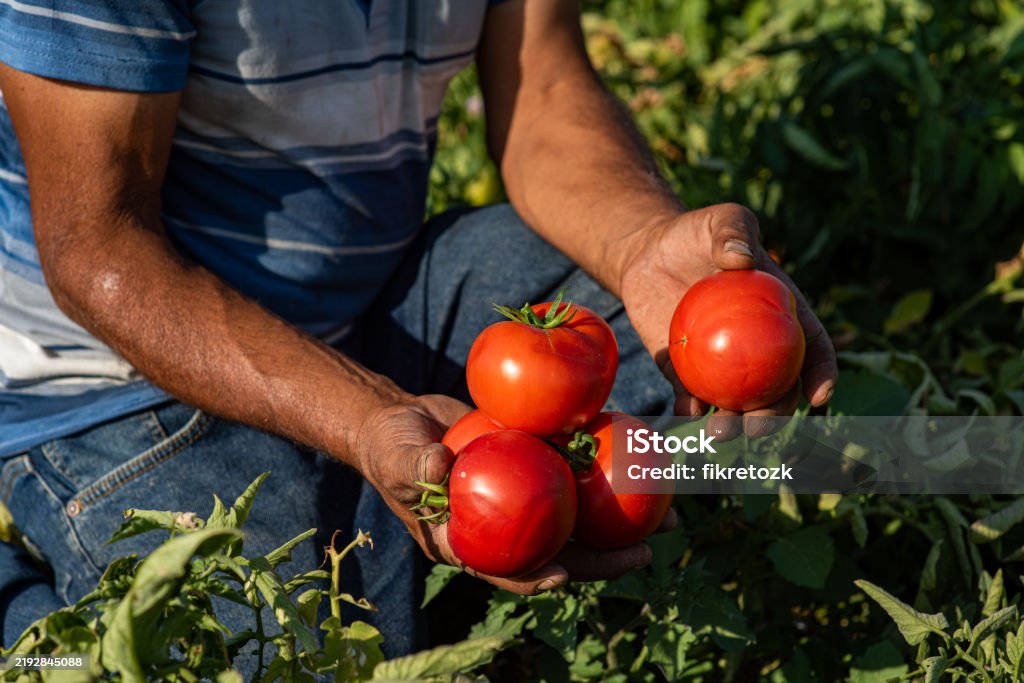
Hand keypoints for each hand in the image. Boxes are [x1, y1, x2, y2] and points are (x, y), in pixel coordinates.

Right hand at [354, 394, 668, 592]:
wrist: (404, 420)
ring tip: (668, 514)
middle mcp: (505, 527)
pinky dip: (603, 468)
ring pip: (576, 517)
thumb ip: (415, 466)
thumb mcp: (396, 457)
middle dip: (603, 558)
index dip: (534, 578)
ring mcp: (524, 499)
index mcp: (471, 542)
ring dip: (620, 520)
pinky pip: (573, 471)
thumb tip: (439, 464)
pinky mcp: (536, 468)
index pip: (506, 570)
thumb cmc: (391, 448)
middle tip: (645, 553)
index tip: (564, 575)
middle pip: (558, 551)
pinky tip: (637, 456)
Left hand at [619, 203, 838, 437]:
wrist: (648, 252)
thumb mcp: (721, 220)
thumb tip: (741, 258)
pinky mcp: (683, 368)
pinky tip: (686, 412)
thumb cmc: (695, 233)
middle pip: (777, 389)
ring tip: (720, 433)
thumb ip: (734, 231)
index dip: (822, 375)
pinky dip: (690, 408)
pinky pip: (690, 394)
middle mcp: (756, 346)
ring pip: (735, 402)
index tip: (819, 395)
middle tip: (758, 427)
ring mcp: (720, 361)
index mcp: (780, 315)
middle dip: (774, 416)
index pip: (811, 348)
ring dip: (732, 424)